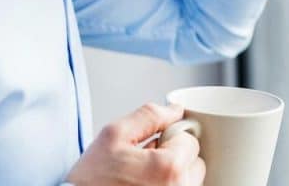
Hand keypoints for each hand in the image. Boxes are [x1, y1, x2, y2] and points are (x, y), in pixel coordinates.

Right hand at [66, 103, 204, 185]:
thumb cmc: (92, 180)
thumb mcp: (114, 134)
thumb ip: (149, 116)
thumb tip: (175, 110)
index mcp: (169, 168)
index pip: (190, 139)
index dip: (168, 137)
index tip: (150, 145)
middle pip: (195, 161)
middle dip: (175, 156)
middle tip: (146, 161)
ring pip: (190, 179)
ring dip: (173, 174)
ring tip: (144, 177)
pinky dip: (169, 185)